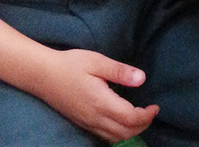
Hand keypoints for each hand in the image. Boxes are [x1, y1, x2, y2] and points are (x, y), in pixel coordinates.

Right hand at [37, 48, 157, 142]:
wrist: (42, 75)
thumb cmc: (70, 64)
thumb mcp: (97, 61)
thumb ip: (120, 71)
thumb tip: (142, 79)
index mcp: (101, 102)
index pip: (130, 119)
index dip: (146, 116)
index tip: (155, 107)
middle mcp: (95, 118)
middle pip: (125, 132)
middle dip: (142, 125)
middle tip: (151, 112)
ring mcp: (87, 123)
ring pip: (115, 137)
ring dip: (131, 131)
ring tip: (140, 117)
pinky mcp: (82, 123)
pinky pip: (104, 136)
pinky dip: (118, 133)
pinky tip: (121, 121)